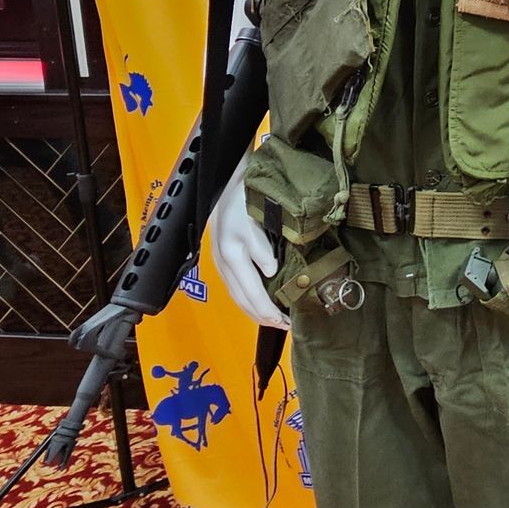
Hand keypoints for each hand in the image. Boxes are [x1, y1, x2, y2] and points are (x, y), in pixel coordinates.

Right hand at [207, 151, 288, 329]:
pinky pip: (235, 286)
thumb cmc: (245, 197)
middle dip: (262, 317)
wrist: (229, 181)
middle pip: (243, 300)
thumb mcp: (255, 219)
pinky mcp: (224, 258)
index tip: (285, 322)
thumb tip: (270, 272)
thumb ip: (261, 248)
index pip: (251, 294)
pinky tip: (258, 302)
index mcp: (232, 256)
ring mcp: (222, 262)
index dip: (268, 311)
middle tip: (284, 326)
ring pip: (237, 296)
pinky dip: (247, 299)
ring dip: (254, 311)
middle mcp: (225, 263)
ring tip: (273, 320)